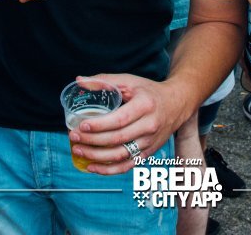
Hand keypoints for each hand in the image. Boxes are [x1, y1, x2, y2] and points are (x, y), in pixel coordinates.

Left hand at [68, 74, 188, 173]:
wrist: (176, 103)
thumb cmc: (149, 91)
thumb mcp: (129, 81)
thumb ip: (104, 80)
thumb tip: (79, 80)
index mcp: (145, 106)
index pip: (120, 119)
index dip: (100, 125)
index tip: (82, 126)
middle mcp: (150, 125)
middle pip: (118, 139)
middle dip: (92, 141)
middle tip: (74, 138)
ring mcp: (150, 142)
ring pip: (121, 155)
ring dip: (97, 157)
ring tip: (78, 151)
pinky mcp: (148, 152)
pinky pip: (127, 165)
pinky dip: (109, 170)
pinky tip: (93, 167)